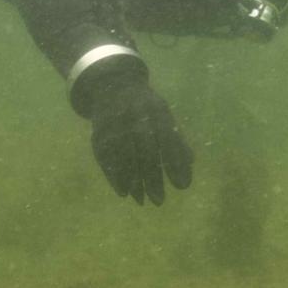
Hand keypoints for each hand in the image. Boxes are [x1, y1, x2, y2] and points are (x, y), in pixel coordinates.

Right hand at [89, 75, 193, 204]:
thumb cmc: (145, 108)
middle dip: (152, 178)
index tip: (181, 186)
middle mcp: (134, 116)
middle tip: (159, 201)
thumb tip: (189, 167)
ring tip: (141, 201)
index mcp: (156, 111)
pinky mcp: (98, 132)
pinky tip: (124, 192)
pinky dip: (114, 177)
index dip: (175, 164)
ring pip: (124, 157)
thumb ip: (176, 140)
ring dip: (132, 181)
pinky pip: (106, 159)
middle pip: (145, 151)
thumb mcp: (163, 116)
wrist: (111, 85)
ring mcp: (114, 123)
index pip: (168, 141)